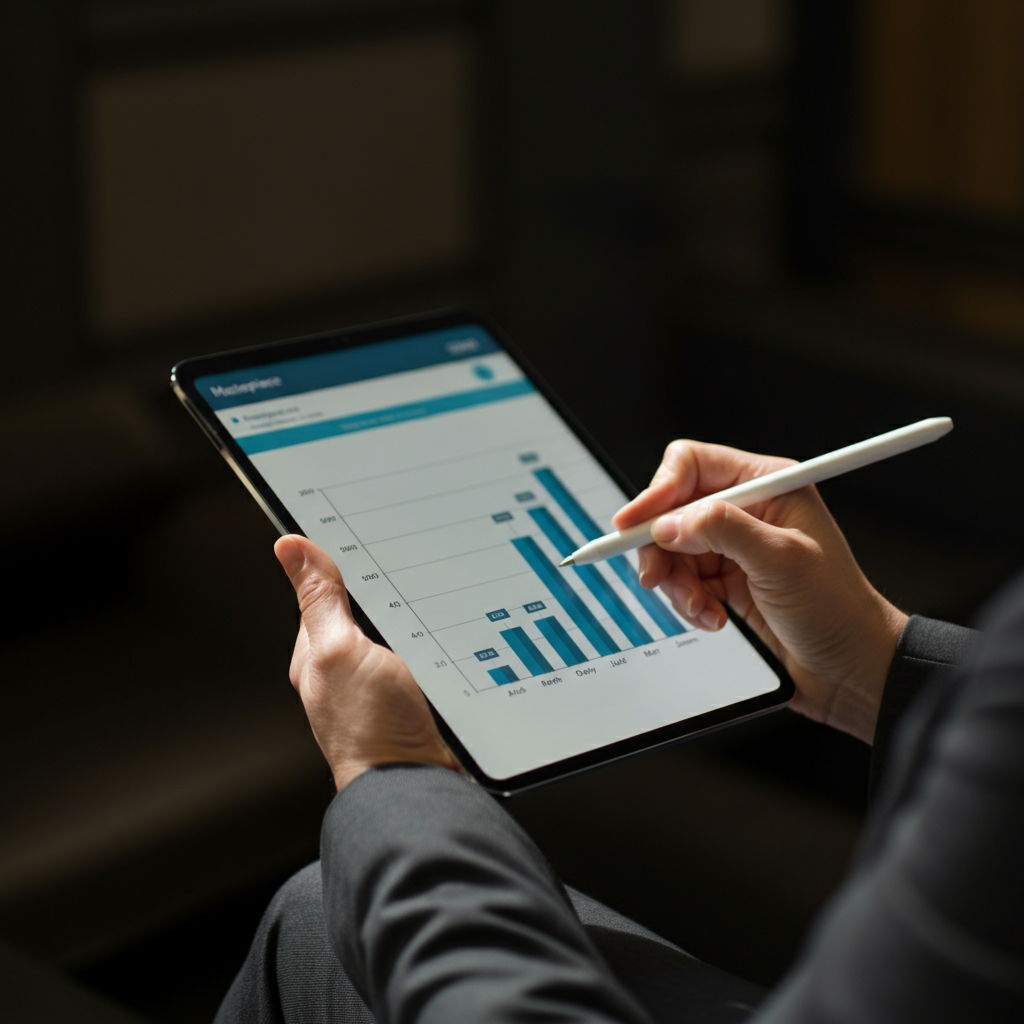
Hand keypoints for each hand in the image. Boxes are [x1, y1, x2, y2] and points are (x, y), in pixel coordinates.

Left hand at [275, 535, 459, 789]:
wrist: (417, 785)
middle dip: (389, 591)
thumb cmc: (369, 730)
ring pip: (402, 630)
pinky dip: (438, 642)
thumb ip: (320, 599)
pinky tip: (450, 638)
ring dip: (419, 617)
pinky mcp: (415, 696)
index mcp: (316, 652)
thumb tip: (290, 548)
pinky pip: (427, 654)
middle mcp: (346, 668)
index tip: (369, 534)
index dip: (345, 562)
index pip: (326, 590)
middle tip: (414, 573)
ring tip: (438, 603)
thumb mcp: (339, 650)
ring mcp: (382, 684)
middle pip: (369, 609)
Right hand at [613, 441, 907, 743]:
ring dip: (677, 584)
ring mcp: (733, 548)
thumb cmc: (838, 608)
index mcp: (767, 485)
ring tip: (702, 607)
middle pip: (672, 510)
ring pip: (671, 550)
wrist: (849, 668)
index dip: (658, 491)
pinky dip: (688, 603)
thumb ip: (723, 530)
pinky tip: (713, 617)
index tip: (634, 523)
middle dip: (663, 547)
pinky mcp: (724, 581)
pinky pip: (682, 582)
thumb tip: (671, 521)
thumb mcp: (782, 560)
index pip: (693, 467)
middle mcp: (747, 511)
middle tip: (656, 575)